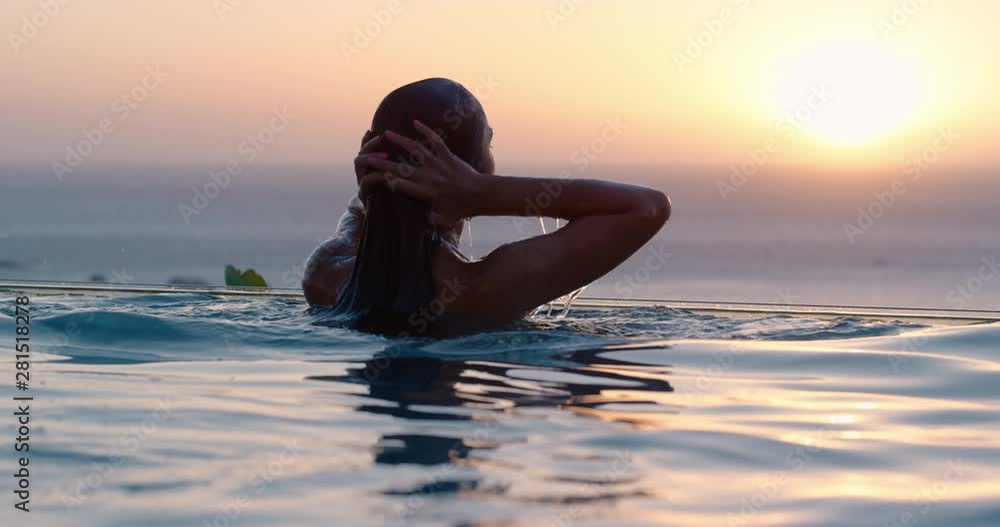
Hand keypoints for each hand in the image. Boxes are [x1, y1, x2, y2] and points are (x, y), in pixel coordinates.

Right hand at [359, 120, 483, 222]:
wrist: (482, 195)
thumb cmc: (464, 209)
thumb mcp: (445, 220)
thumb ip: (431, 219)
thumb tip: (424, 219)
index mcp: (425, 192)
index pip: (401, 186)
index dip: (387, 181)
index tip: (375, 177)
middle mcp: (428, 176)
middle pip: (401, 167)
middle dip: (383, 162)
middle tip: (368, 158)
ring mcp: (438, 164)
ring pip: (415, 148)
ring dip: (399, 140)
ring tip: (386, 133)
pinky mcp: (448, 155)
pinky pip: (435, 140)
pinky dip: (425, 130)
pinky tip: (415, 122)